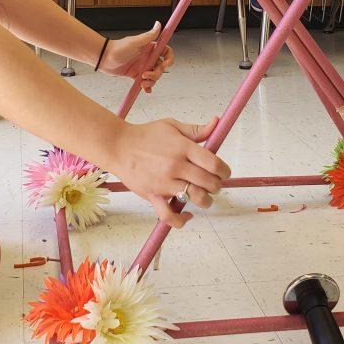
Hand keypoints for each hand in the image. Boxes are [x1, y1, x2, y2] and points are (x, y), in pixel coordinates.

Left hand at [99, 22, 173, 92]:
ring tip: (142, 82)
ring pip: (154, 76)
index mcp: (150, 48)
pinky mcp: (136, 74)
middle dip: (156, 73)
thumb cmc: (117, 48)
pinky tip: (146, 89)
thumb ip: (149, 35)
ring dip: (151, 81)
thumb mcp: (135, 42)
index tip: (165, 64)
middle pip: (161, 67)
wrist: (104, 59)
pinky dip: (147, 86)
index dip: (169, 59)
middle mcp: (148, 57)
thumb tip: (158, 24)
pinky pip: (145, 81)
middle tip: (146, 75)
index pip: (166, 52)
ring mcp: (142, 66)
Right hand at [108, 118, 229, 227]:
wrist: (118, 146)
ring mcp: (165, 182)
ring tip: (203, 196)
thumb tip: (216, 123)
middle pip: (209, 183)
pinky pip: (169, 215)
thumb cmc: (145, 135)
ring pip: (195, 198)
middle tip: (213, 184)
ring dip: (205, 200)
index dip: (224, 171)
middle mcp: (176, 166)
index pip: (214, 163)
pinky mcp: (153, 195)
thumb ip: (196, 129)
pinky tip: (187, 214)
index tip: (224, 173)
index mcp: (183, 148)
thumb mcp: (172, 125)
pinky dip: (181, 220)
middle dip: (217, 185)